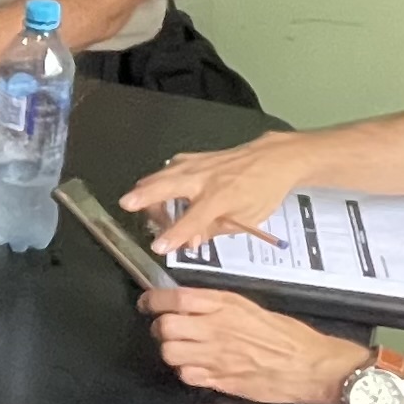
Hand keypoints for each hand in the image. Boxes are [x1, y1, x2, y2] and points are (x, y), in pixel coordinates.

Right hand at [123, 130, 311, 253]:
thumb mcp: (245, 219)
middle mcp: (207, 179)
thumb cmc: (263, 191)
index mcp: (221, 198)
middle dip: (145, 195)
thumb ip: (215, 230)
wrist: (276, 159)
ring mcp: (200, 164)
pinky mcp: (198, 157)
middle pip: (169, 186)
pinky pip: (174, 165)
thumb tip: (190, 241)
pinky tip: (156, 183)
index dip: (175, 234)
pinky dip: (161, 175)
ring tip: (134, 199)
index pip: (193, 220)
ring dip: (147, 186)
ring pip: (166, 172)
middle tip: (126, 204)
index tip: (158, 247)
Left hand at [142, 285, 364, 403]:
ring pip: (170, 352)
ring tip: (182, 350)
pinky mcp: (220, 380)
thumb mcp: (250, 308)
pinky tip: (197, 367)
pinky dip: (186, 371)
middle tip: (168, 330)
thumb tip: (187, 305)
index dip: (153, 300)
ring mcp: (216, 356)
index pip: (175, 298)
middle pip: (165, 327)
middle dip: (160, 328)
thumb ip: (217, 306)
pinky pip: (186, 375)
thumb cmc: (285, 334)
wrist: (309, 366)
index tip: (147, 303)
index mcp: (225, 305)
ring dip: (170, 351)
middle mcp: (216, 329)